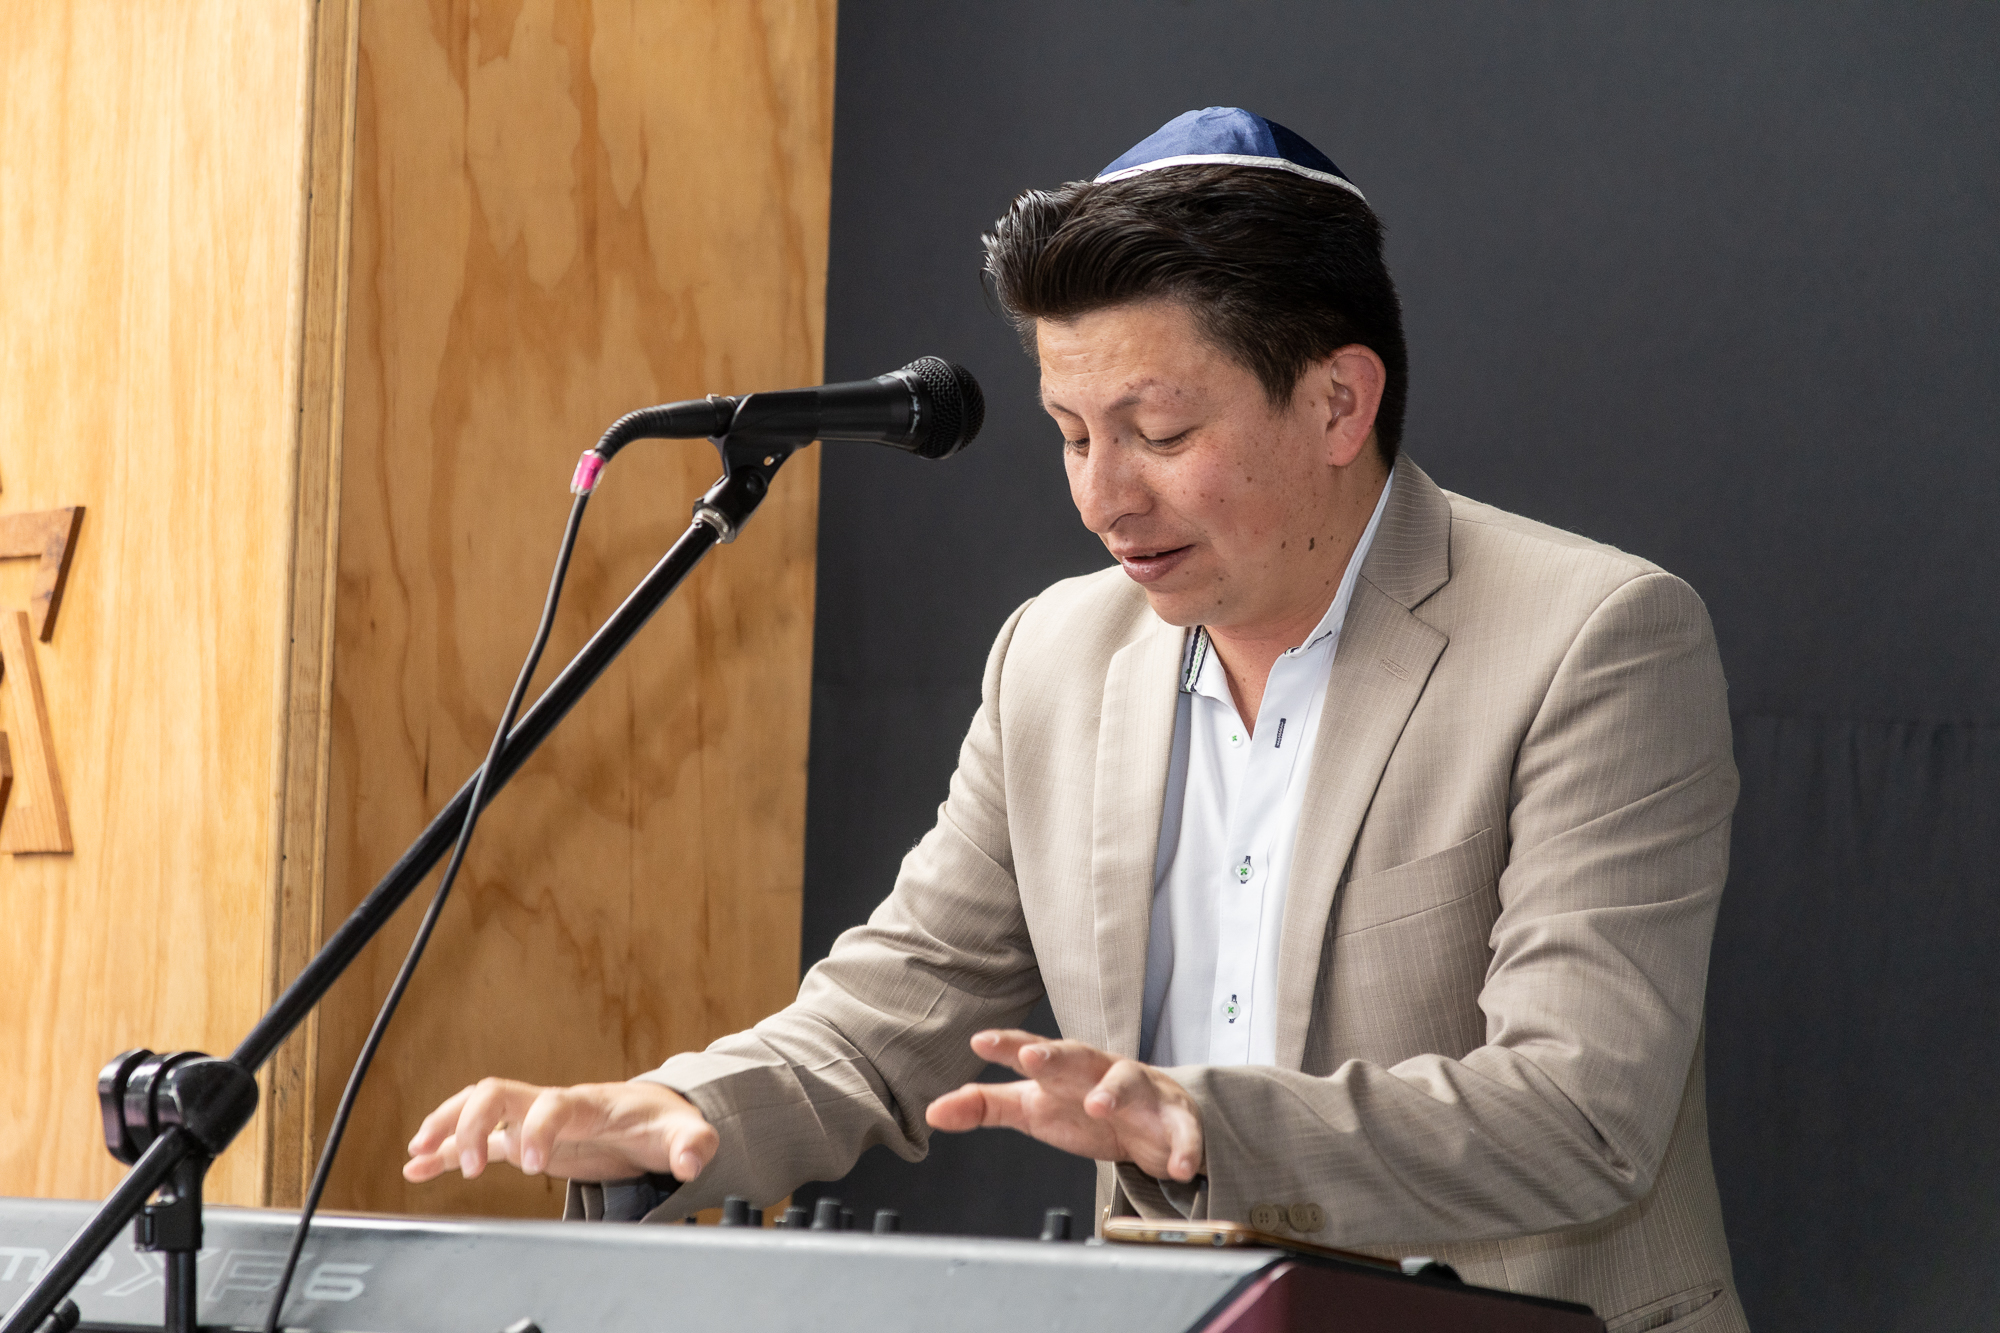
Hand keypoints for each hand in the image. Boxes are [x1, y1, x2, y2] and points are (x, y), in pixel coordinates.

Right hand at [403, 1078, 717, 1184]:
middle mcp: (553, 1104)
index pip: (551, 1104)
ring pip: (479, 1106)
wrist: (652, 1113)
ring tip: (418, 1154)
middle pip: (498, 1093)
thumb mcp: (685, 1132)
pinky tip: (418, 1166)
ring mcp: (534, 1118)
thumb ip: (692, 1143)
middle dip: (472, 1123)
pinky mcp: (526, 1138)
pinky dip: (446, 1150)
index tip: (533, 1165)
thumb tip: (693, 1158)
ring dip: (446, 1125)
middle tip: (467, 1167)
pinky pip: (479, 1139)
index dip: (536, 1130)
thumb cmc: (664, 1121)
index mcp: (588, 1103)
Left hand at [924, 1031, 1204, 1181]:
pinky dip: (1183, 1148)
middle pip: (1078, 1055)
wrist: (1151, 1126)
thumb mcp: (1031, 1108)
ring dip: (1113, 1091)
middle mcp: (1099, 1070)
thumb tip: (932, 1110)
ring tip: (1096, 1105)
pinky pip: (1182, 1132)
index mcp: (1063, 1068)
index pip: (1032, 1051)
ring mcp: (1141, 1091)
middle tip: (1033, 1059)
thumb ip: (983, 1106)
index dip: (1008, 1045)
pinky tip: (1179, 1166)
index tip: (981, 1040)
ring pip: (1129, 1081)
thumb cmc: (1083, 1108)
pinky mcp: (1175, 1119)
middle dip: (1056, 1055)